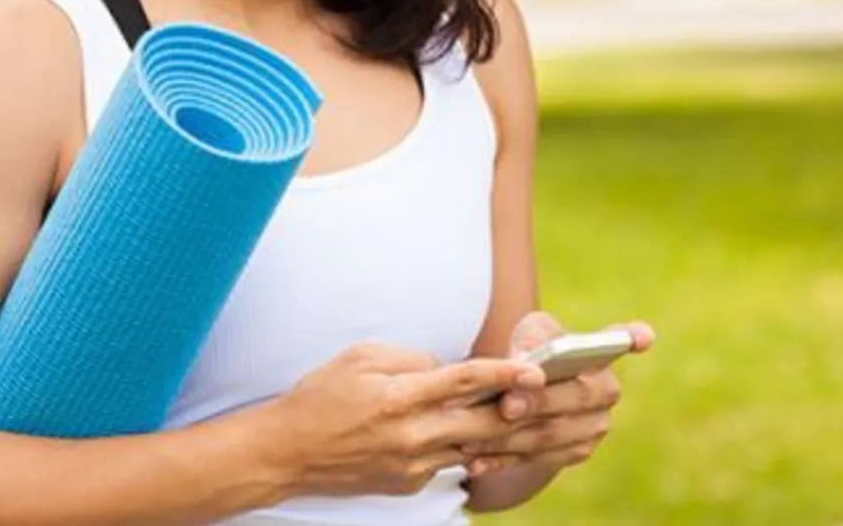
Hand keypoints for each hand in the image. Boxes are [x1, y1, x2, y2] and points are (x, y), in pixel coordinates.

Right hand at [264, 341, 544, 497]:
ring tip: (543, 420)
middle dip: (524, 411)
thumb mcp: (360, 358)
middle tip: (555, 398)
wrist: (287, 453)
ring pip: (476, 449)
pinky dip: (474, 449)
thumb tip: (447, 369)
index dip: (503, 375)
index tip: (536, 370)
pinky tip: (496, 439)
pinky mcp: (410, 484)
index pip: (463, 382)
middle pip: (484, 425)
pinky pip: (452, 462)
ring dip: (510, 436)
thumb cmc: (320, 397)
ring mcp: (413, 466)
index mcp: (398, 398)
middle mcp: (411, 436)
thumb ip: (410, 359)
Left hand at [461, 312, 655, 478]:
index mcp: (601, 354)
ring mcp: (594, 427)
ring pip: (552, 435)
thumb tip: (534, 355)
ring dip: (512, 437)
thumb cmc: (529, 353)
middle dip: (539, 403)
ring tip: (475, 436)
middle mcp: (607, 391)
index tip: (641, 336)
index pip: (622, 340)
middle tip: (507, 406)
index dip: (632, 337)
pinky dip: (504, 460)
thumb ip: (533, 338)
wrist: (525, 394)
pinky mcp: (575, 452)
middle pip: (576, 398)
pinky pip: (537, 459)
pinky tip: (475, 462)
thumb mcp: (529, 335)